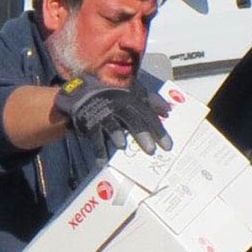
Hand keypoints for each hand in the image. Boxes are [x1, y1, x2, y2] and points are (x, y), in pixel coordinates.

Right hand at [54, 75, 172, 153]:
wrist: (84, 91)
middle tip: (151, 150)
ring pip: (111, 124)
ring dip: (116, 134)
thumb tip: (168, 111)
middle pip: (132, 120)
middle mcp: (118, 106)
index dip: (158, 130)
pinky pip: (94, 137)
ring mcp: (103, 114)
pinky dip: (98, 149)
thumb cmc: (114, 93)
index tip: (168, 146)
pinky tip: (103, 161)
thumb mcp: (134, 91)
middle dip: (142, 134)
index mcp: (132, 99)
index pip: (148, 115)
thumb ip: (151, 101)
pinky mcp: (90, 122)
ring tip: (122, 146)